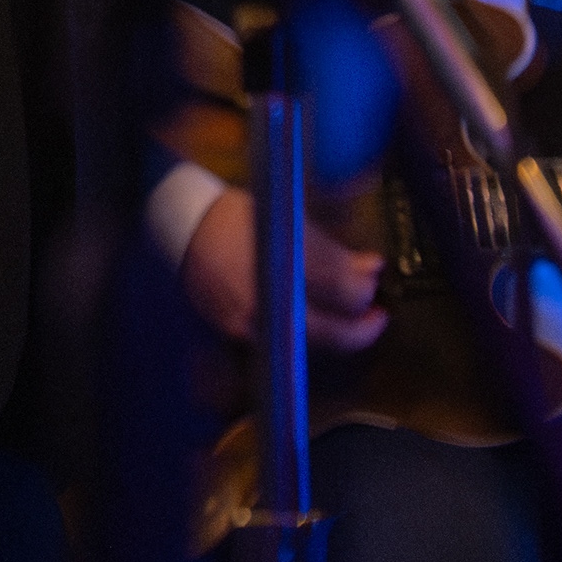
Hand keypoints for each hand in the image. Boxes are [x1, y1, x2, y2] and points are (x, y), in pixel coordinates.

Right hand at [179, 187, 387, 350]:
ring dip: (337, 334)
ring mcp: (252, 323)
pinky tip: (312, 320)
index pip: (345, 292)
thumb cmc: (239, 217)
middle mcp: (270, 300)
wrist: (184, 228)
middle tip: (377, 316)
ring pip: (311, 344)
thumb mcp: (290, 222)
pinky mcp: (237, 334)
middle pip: (334, 332)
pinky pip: (282, 341)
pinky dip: (304, 334)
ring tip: (349, 319)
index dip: (366, 289)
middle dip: (363, 327)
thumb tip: (371, 267)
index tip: (373, 278)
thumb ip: (332, 251)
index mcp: (286, 265)